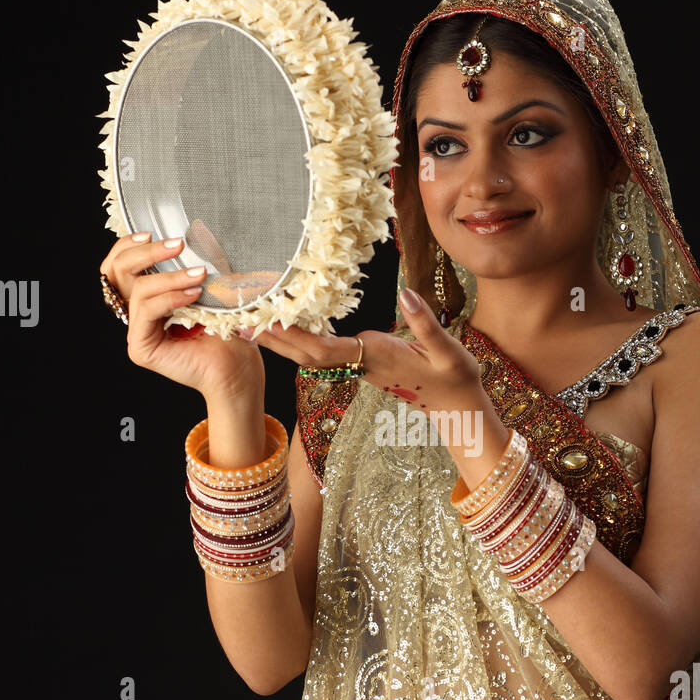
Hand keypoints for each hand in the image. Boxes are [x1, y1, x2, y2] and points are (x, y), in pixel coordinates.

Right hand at [101, 233, 264, 400]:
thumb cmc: (228, 331)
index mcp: (147, 300)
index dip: (128, 245)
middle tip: (177, 245)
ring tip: (199, 274)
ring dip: (170, 276)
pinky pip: (147, 312)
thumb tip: (189, 235)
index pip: (120, 266)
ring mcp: (137, 332)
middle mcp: (137, 315)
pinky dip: (171, 298)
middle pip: (118, 272)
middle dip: (146, 253)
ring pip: (138, 290)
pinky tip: (194, 294)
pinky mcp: (141, 348)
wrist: (238, 369)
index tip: (151, 232)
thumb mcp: (207, 289)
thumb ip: (189, 268)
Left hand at [256, 288, 485, 417]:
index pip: (325, 349)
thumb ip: (426, 323)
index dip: (294, 336)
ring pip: (312, 355)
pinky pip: (324, 353)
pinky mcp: (364, 362)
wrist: (458, 407)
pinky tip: (287, 326)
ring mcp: (360, 365)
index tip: (267, 321)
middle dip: (275, 338)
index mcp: (375, 357)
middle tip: (241, 320)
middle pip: (307, 354)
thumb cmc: (456, 380)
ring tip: (252, 320)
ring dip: (282, 340)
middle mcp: (360, 363)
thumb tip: (406, 293)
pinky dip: (301, 340)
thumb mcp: (448, 352)